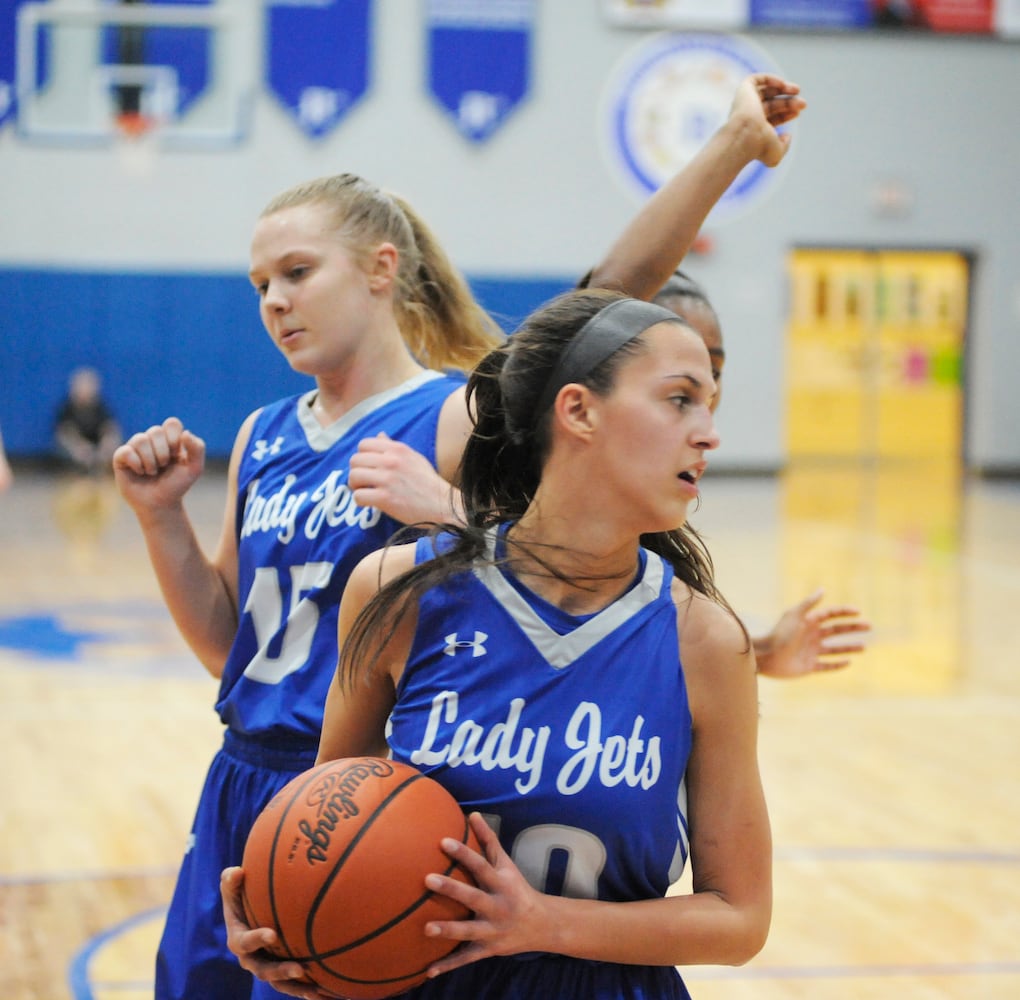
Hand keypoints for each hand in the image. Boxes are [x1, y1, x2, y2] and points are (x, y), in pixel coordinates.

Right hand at [112, 417, 204, 512]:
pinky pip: (126, 451)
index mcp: (169, 439)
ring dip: (150, 460)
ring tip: (152, 472)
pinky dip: (136, 463)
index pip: (171, 424)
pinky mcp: (121, 457)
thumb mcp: (194, 469)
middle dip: (163, 453)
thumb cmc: (176, 485)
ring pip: (140, 439)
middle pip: (155, 431)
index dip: (174, 439)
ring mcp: (135, 448)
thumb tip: (185, 432)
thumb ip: (197, 449)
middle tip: (164, 466)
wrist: (160, 504)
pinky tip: (140, 472)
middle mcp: (151, 440)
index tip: (176, 455)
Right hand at [220, 867, 338, 998]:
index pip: (245, 943)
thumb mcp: (232, 887)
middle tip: (300, 969)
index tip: (273, 934)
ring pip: (281, 983)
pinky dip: (310, 988)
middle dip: (281, 972)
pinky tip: (330, 992)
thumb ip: (231, 881)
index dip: (257, 939)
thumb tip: (236, 872)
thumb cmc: (241, 895)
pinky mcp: (281, 969)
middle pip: (265, 971)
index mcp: (238, 940)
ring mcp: (267, 966)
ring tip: (317, 992)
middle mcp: (252, 959)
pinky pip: (295, 983)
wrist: (249, 913)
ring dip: (298, 988)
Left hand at [348, 433, 461, 525]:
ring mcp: (387, 479)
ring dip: (355, 486)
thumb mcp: (415, 458)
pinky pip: (358, 496)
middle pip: (355, 460)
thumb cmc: (429, 483)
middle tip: (363, 482)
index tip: (367, 468)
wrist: (442, 506)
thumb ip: (394, 447)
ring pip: (353, 476)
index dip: (362, 457)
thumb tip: (380, 435)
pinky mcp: (385, 498)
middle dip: (356, 472)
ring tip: (365, 491)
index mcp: (398, 449)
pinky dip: (360, 501)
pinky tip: (369, 503)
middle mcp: (391, 461)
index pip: (364, 444)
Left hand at [421, 813, 551, 978]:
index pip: (481, 864)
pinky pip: (467, 958)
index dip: (463, 853)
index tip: (442, 841)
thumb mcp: (506, 864)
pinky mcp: (488, 949)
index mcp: (502, 883)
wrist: (542, 925)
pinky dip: (448, 965)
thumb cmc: (517, 888)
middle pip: (473, 896)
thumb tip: (472, 813)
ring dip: (448, 930)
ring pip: (469, 931)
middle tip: (427, 879)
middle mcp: (498, 906)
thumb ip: (489, 840)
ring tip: (426, 928)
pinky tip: (428, 971)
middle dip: (452, 889)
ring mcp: (493, 930)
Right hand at [728, 73, 806, 167]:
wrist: (745, 136)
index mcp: (754, 129)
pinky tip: (782, 85)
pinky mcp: (743, 91)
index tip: (798, 113)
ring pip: (766, 91)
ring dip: (784, 88)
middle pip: (772, 104)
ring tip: (797, 90)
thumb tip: (787, 135)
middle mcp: (748, 116)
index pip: (772, 117)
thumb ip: (784, 146)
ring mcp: (745, 103)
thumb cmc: (759, 147)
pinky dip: (770, 79)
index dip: (786, 113)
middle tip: (803, 104)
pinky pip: (756, 79)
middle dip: (789, 102)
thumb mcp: (776, 152)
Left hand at [754, 589, 870, 678]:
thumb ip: (808, 603)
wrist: (766, 656)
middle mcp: (811, 636)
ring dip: (849, 647)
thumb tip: (823, 590)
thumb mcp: (794, 615)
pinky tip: (848, 661)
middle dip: (852, 628)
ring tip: (864, 647)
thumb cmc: (779, 634)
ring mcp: (811, 651)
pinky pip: (826, 665)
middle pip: (836, 630)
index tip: (858, 611)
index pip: (830, 615)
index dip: (844, 612)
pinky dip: (837, 664)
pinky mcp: (809, 666)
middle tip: (869, 626)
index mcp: (809, 622)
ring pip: (835, 649)